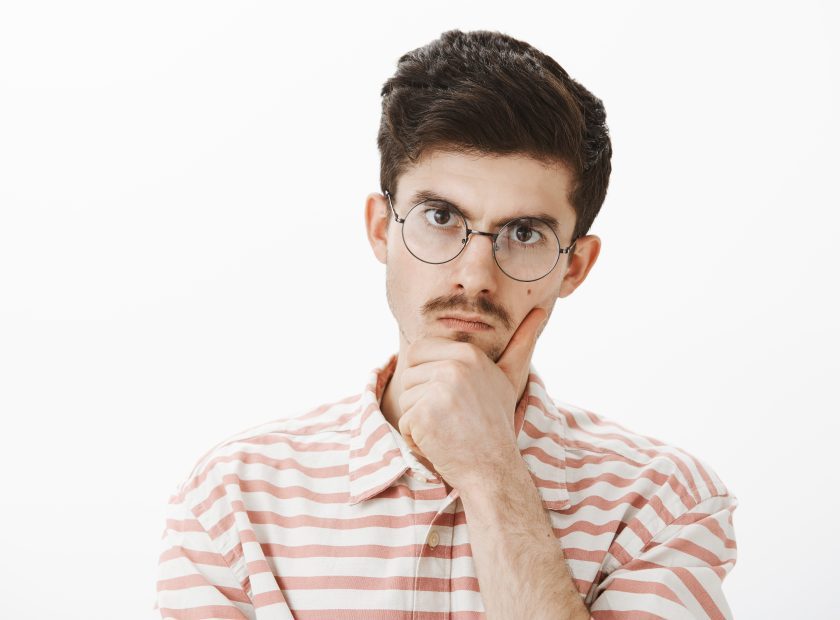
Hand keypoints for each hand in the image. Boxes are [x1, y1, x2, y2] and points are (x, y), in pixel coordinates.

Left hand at [397, 307, 546, 490]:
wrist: (494, 468)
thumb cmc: (496, 423)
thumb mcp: (509, 378)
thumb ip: (521, 343)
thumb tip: (541, 310)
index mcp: (469, 353)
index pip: (418, 351)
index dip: (425, 377)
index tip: (448, 399)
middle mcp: (455, 366)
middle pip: (409, 375)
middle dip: (421, 400)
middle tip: (450, 418)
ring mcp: (439, 389)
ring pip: (405, 399)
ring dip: (419, 422)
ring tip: (448, 431)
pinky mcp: (425, 413)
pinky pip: (404, 422)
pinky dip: (417, 439)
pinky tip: (440, 444)